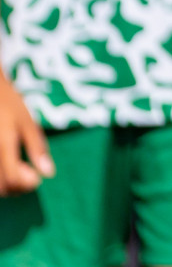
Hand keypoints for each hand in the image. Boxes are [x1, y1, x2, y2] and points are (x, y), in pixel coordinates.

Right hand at [0, 78, 50, 194]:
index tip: (36, 176)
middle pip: (1, 187)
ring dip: (7, 185)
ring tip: (19, 171)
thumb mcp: (27, 122)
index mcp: (3, 145)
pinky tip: (8, 167)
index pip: (14, 180)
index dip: (28, 184)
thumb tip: (48, 174)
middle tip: (29, 174)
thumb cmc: (8, 104)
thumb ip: (37, 148)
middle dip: (18, 188)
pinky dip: (0, 178)